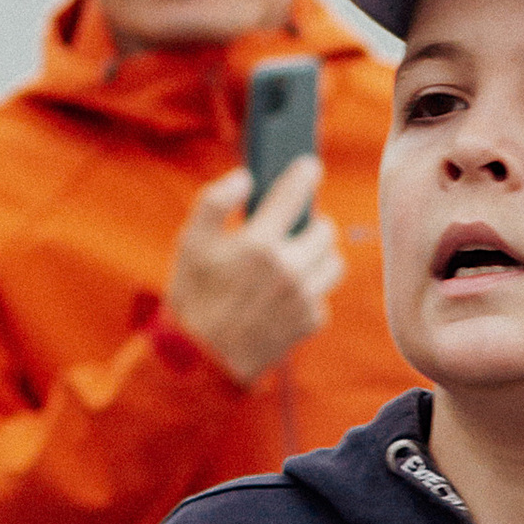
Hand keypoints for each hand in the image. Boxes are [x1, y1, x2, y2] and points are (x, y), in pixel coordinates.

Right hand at [164, 158, 343, 384]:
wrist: (203, 357)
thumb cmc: (194, 294)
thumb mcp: (190, 242)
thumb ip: (214, 202)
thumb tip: (245, 177)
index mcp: (258, 244)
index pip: (293, 194)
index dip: (305, 174)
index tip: (310, 166)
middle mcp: (287, 269)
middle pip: (325, 230)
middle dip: (311, 225)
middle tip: (293, 231)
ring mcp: (302, 298)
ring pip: (334, 262)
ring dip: (318, 257)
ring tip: (294, 261)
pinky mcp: (310, 322)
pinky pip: (324, 295)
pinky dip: (309, 292)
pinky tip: (284, 295)